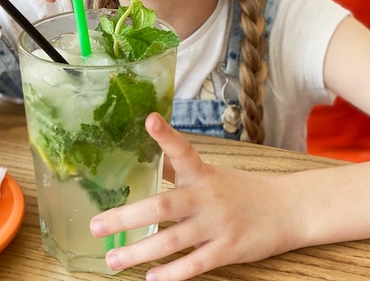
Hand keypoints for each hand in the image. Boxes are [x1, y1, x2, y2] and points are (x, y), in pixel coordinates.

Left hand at [90, 113, 299, 280]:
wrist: (286, 208)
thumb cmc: (242, 189)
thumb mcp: (212, 173)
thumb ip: (181, 169)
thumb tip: (151, 158)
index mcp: (202, 173)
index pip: (181, 150)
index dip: (165, 135)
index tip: (149, 119)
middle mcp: (206, 196)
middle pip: (162, 205)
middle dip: (126, 218)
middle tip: (97, 225)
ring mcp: (217, 224)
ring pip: (171, 240)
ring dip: (139, 252)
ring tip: (113, 260)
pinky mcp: (228, 249)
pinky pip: (195, 265)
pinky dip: (172, 274)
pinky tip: (152, 278)